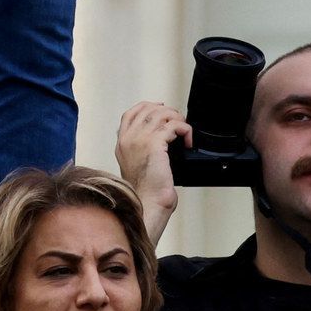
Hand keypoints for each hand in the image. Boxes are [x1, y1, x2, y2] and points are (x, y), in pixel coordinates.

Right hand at [115, 102, 191, 245]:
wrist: (148, 203)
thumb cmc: (145, 191)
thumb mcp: (135, 165)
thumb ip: (140, 149)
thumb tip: (158, 137)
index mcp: (122, 143)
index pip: (131, 113)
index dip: (147, 106)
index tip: (161, 109)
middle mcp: (128, 139)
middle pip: (147, 109)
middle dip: (166, 111)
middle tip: (178, 121)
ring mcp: (140, 139)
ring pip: (161, 114)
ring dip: (177, 119)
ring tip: (184, 130)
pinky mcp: (154, 143)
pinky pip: (174, 125)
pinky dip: (185, 130)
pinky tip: (189, 140)